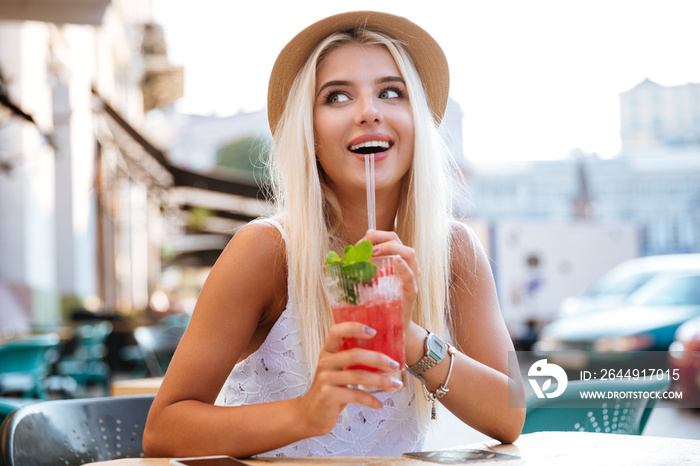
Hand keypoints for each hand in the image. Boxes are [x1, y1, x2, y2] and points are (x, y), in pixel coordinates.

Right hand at [297, 321, 402, 435]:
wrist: (311, 414)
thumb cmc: (331, 389)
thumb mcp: (338, 371)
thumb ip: (353, 361)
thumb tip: (387, 357)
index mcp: (328, 351)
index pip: (337, 331)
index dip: (354, 328)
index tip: (374, 331)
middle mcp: (325, 362)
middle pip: (355, 354)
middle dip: (379, 359)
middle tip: (395, 365)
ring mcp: (325, 379)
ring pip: (358, 376)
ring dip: (381, 381)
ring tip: (396, 385)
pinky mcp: (328, 395)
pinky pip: (355, 395)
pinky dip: (371, 400)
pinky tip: (379, 404)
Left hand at [364, 230, 418, 328]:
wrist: (389, 327)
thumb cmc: (377, 303)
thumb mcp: (368, 281)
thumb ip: (361, 268)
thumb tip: (342, 256)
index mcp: (395, 260)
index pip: (388, 238)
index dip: (374, 235)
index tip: (359, 243)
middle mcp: (407, 265)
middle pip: (397, 240)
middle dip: (379, 238)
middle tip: (364, 246)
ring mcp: (412, 277)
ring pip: (408, 253)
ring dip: (390, 248)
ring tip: (375, 252)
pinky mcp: (412, 291)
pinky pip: (410, 275)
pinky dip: (403, 266)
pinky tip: (395, 261)